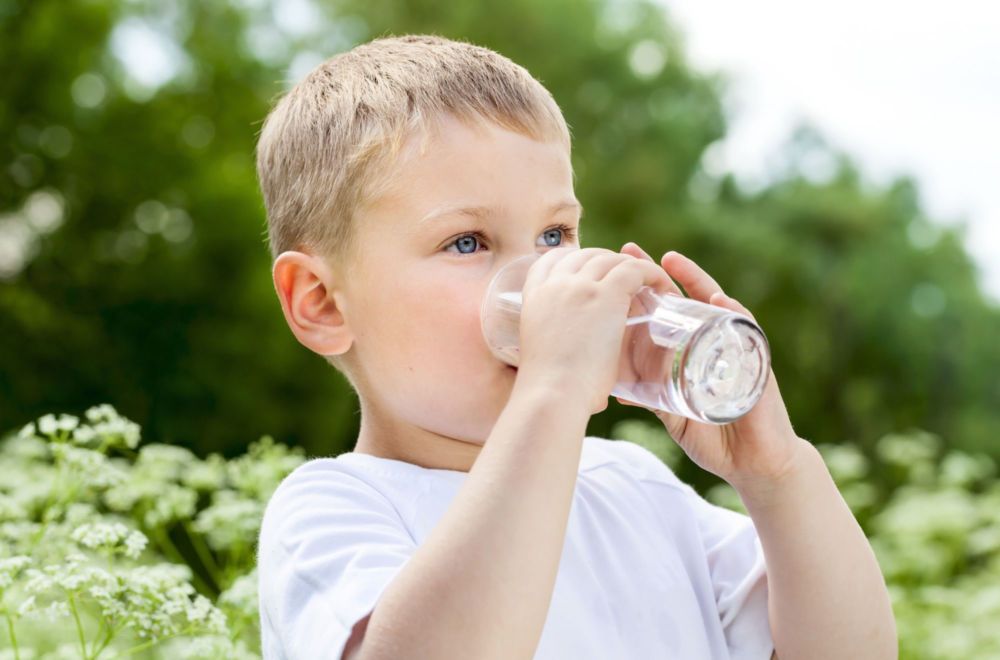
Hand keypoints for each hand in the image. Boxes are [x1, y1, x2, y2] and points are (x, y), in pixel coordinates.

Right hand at [515, 246, 674, 415]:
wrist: (553, 394)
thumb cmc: (549, 389)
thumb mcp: (540, 353)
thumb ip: (555, 342)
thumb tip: (571, 359)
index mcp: (534, 297)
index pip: (551, 261)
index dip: (573, 260)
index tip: (589, 271)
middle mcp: (555, 284)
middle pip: (585, 255)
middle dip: (607, 262)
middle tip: (626, 278)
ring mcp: (579, 286)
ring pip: (611, 260)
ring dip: (631, 267)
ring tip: (648, 283)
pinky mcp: (606, 294)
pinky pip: (634, 269)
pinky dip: (652, 273)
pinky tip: (662, 286)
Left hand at [616, 243, 803, 489]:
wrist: (753, 466)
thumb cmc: (715, 437)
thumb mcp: (673, 413)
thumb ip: (652, 398)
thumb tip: (617, 389)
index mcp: (692, 352)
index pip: (666, 312)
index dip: (642, 290)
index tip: (615, 266)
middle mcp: (714, 343)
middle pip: (686, 299)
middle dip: (660, 274)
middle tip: (630, 251)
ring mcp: (736, 349)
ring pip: (716, 306)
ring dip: (696, 282)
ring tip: (672, 262)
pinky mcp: (757, 363)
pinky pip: (748, 332)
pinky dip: (735, 315)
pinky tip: (720, 301)